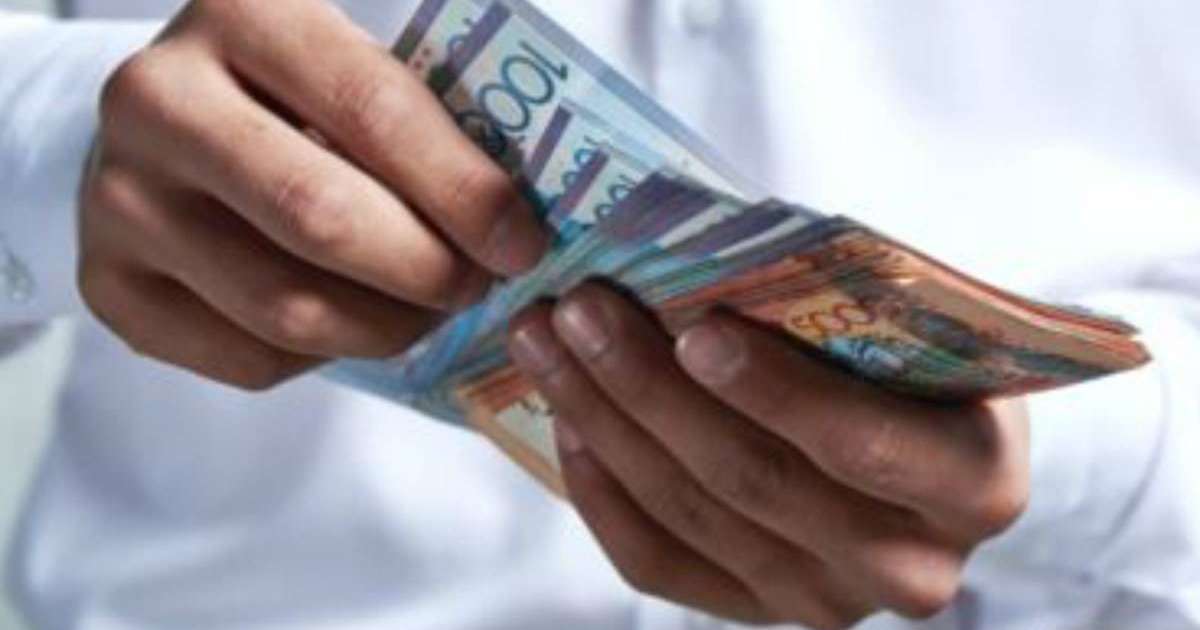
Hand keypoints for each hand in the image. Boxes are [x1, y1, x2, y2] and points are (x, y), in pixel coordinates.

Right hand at [79, 0, 546, 388]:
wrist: (161, 130)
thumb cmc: (290, 100)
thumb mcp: (351, 70)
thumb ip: (425, 123)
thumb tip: (517, 222)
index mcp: (241, 14)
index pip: (372, 109)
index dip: (462, 189)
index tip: (522, 243)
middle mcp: (158, 99)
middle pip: (320, 218)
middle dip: (427, 270)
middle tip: (479, 287)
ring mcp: (118, 199)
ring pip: (288, 309)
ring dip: (388, 327)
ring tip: (429, 310)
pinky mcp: (109, 287)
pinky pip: (251, 359)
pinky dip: (327, 357)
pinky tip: (354, 323)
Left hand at [508, 283, 1029, 627]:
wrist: (922, 448)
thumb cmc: (914, 360)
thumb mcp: (912, 322)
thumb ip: (840, 302)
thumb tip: (698, 247)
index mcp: (975, 483)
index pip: (863, 445)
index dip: (774, 391)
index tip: (695, 329)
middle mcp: (909, 565)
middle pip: (753, 478)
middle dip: (650, 386)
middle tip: (580, 308)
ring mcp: (825, 601)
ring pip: (691, 513)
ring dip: (605, 420)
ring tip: (546, 342)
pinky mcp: (755, 612)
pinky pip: (657, 563)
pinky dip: (602, 493)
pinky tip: (568, 424)